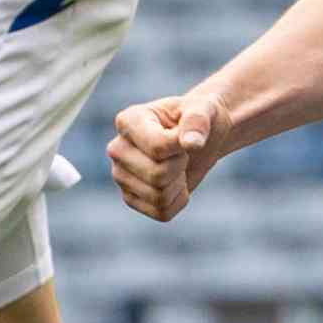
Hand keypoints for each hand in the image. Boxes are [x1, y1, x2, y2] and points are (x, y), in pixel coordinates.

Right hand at [107, 93, 226, 222]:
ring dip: (180, 184)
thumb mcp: (204, 109)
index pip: (157, 148)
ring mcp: (120, 176)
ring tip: (177, 165)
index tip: (185, 135)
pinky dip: (178, 201)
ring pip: (159, 197)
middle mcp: (117, 149)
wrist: (198, 138)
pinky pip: (162, 213)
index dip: (182, 148)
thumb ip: (198, 120)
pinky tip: (176, 182)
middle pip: (157, 175)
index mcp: (128, 121)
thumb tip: (191, 143)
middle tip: (182, 152)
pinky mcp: (130, 198)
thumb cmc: (199, 118)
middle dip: (180, 166)